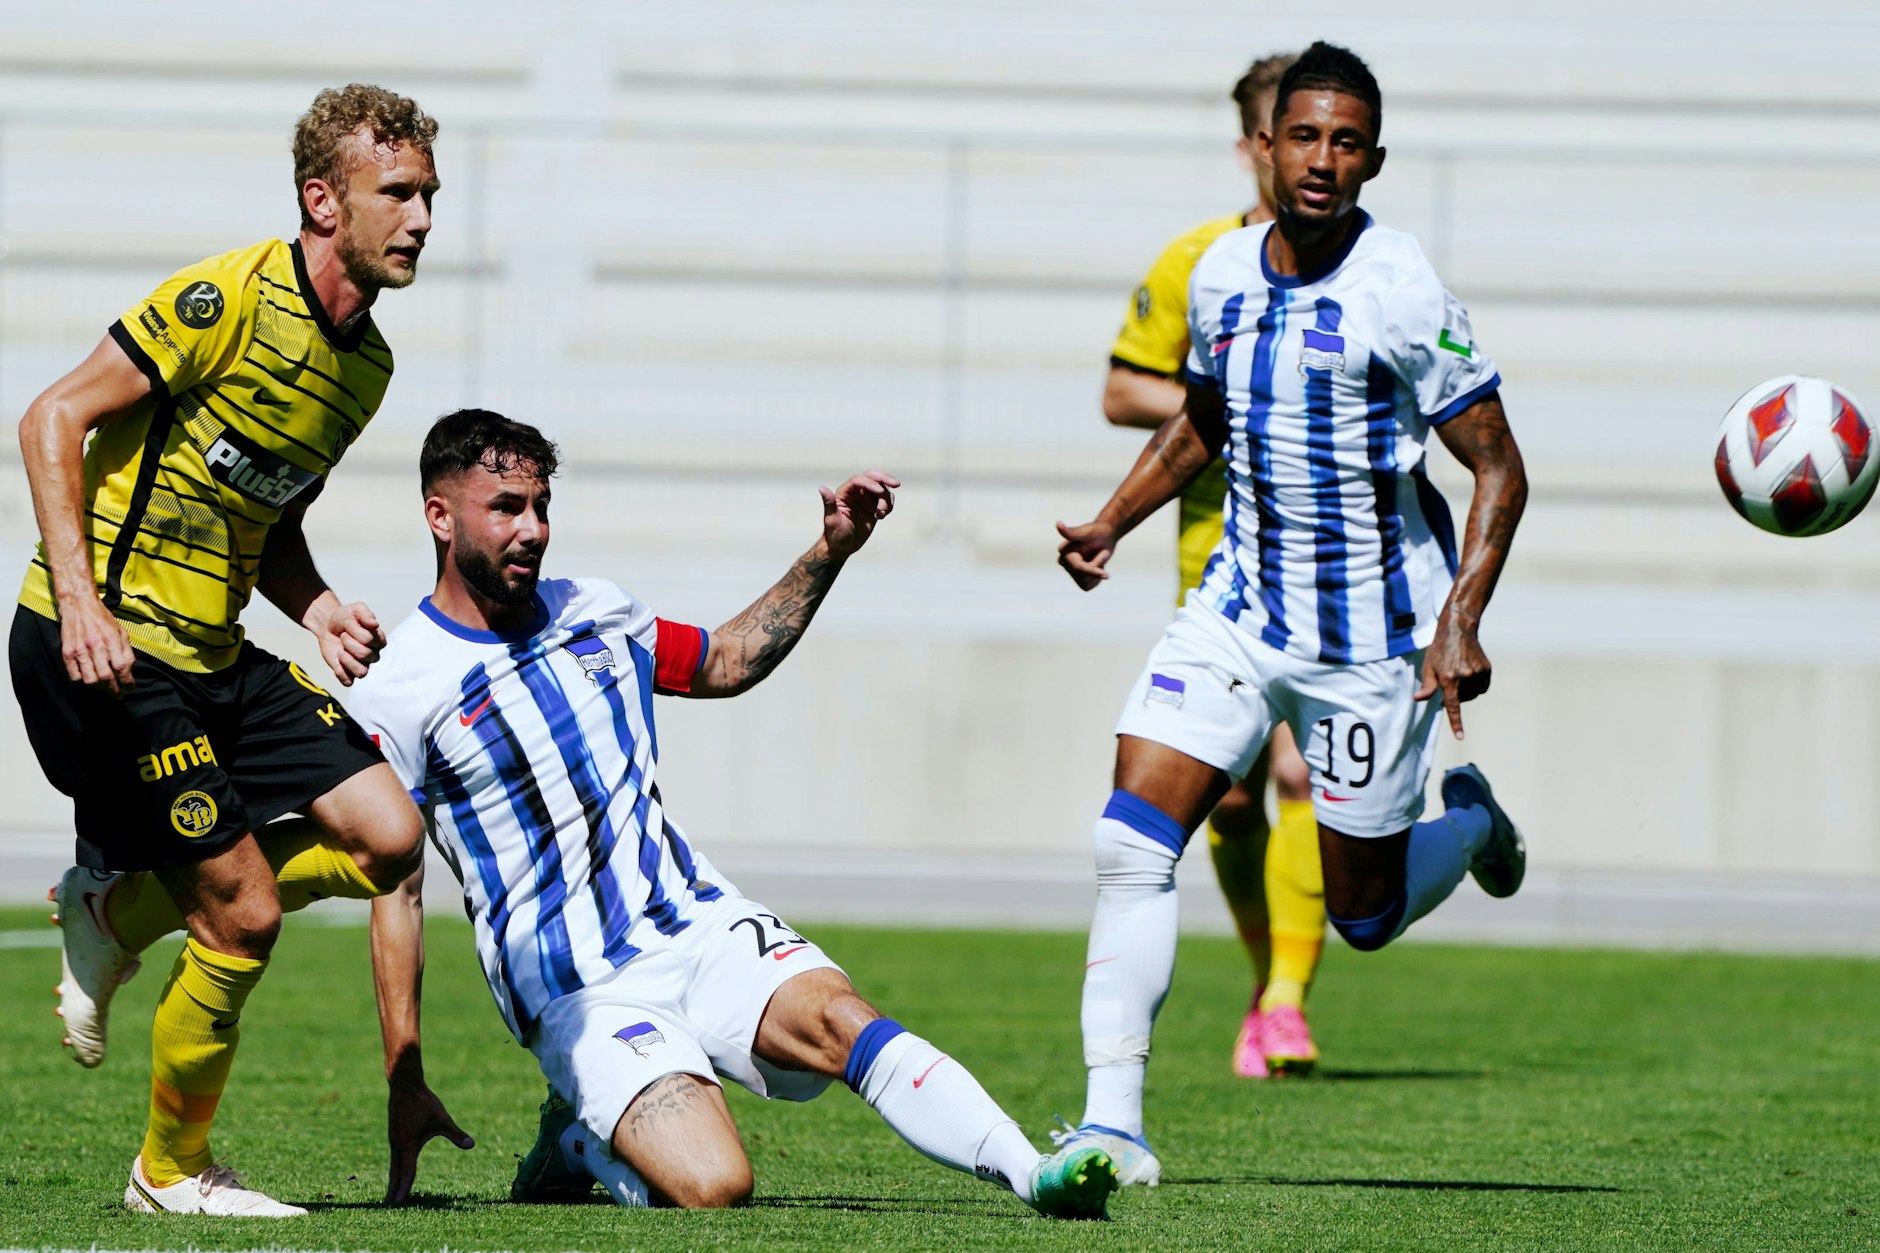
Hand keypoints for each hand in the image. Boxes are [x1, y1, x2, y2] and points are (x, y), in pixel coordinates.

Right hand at [59, 594, 136, 692]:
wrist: (79, 605)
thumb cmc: (103, 618)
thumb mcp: (121, 631)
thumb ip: (126, 651)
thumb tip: (129, 670)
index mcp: (110, 640)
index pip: (121, 667)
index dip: (127, 681)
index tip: (130, 688)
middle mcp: (94, 646)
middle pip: (106, 677)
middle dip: (114, 690)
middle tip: (118, 694)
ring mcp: (79, 650)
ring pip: (89, 680)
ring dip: (99, 688)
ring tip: (104, 688)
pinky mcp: (66, 652)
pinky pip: (74, 675)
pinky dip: (82, 681)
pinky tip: (89, 679)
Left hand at [310, 599, 384, 686]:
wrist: (328, 624)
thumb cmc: (345, 617)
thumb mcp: (356, 609)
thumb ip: (366, 615)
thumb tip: (374, 624)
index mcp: (378, 640)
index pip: (369, 640)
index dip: (355, 632)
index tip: (349, 625)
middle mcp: (373, 654)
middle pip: (365, 655)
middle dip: (348, 643)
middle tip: (343, 636)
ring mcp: (362, 665)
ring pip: (362, 672)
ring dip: (346, 660)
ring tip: (341, 651)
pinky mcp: (348, 673)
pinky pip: (348, 681)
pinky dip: (340, 672)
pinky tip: (337, 660)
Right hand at [385, 1078, 473, 1205]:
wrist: (405, 1085)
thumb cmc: (424, 1103)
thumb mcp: (443, 1119)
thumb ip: (455, 1134)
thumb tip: (472, 1145)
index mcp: (408, 1145)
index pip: (407, 1172)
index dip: (405, 1188)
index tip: (400, 1203)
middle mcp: (398, 1145)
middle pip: (395, 1173)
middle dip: (394, 1190)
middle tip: (390, 1206)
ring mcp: (394, 1140)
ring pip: (393, 1165)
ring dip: (392, 1180)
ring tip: (390, 1194)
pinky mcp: (394, 1134)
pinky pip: (393, 1156)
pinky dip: (393, 1168)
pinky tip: (396, 1170)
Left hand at [820, 471, 899, 558]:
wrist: (843, 547)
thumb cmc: (834, 535)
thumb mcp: (832, 520)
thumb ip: (829, 503)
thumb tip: (821, 488)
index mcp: (844, 493)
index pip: (859, 481)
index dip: (870, 483)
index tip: (880, 491)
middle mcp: (856, 493)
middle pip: (872, 477)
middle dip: (884, 479)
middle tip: (896, 484)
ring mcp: (866, 499)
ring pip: (882, 489)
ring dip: (886, 499)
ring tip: (882, 514)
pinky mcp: (874, 507)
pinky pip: (886, 500)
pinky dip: (889, 505)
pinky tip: (882, 516)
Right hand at [1056, 518, 1118, 590]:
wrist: (1106, 535)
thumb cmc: (1097, 531)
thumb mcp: (1086, 532)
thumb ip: (1072, 532)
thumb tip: (1058, 523)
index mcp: (1064, 552)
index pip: (1078, 568)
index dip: (1093, 570)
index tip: (1107, 574)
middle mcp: (1064, 562)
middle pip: (1083, 577)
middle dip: (1096, 568)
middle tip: (1102, 553)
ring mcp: (1070, 570)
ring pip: (1085, 583)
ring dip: (1097, 574)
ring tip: (1098, 558)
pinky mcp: (1077, 576)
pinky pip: (1088, 586)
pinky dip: (1096, 580)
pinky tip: (1098, 567)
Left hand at [1414, 613, 1491, 739]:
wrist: (1458, 630)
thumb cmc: (1439, 650)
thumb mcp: (1428, 667)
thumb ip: (1426, 686)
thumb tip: (1418, 700)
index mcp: (1448, 678)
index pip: (1452, 706)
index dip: (1455, 723)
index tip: (1460, 737)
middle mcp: (1465, 676)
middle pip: (1463, 700)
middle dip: (1456, 695)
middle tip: (1449, 680)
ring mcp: (1478, 673)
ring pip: (1474, 695)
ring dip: (1467, 691)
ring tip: (1459, 674)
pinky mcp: (1487, 669)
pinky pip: (1483, 687)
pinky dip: (1477, 685)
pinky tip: (1470, 673)